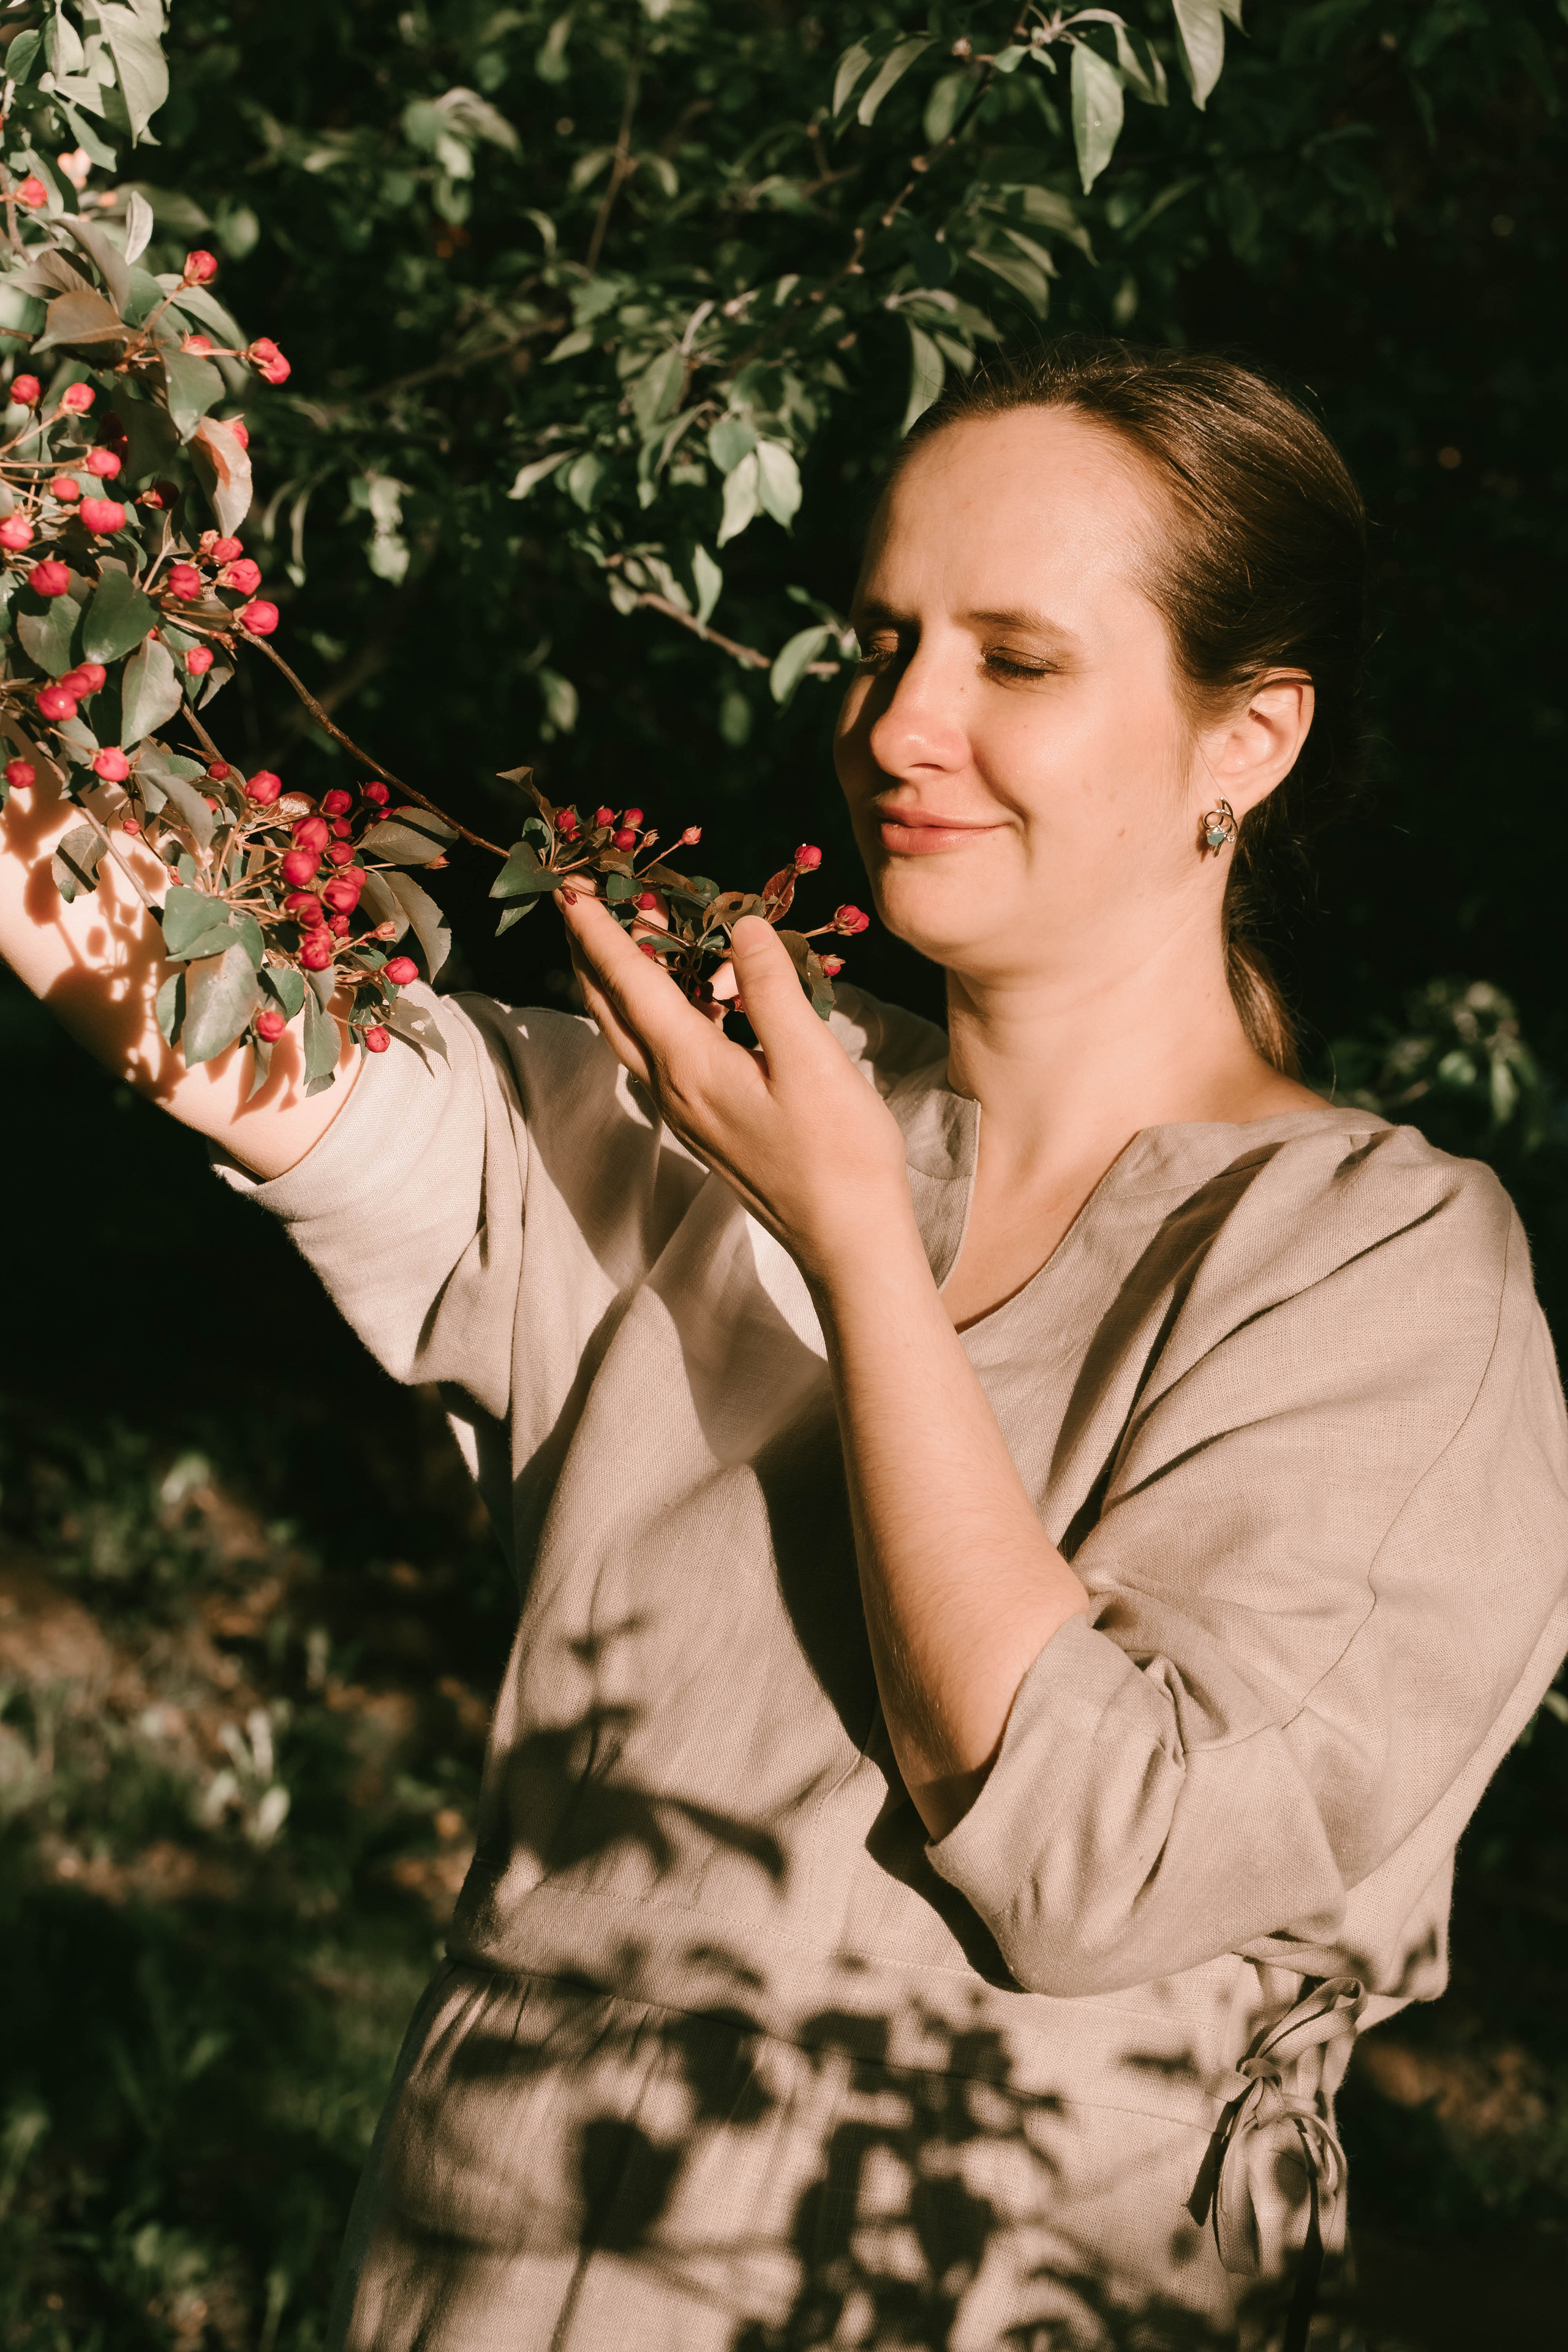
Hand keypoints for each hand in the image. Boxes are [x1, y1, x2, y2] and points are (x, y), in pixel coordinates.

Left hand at [561, 893, 913, 1281]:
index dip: (598, 931)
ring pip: (631, 1034)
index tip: (570, 888)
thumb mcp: (812, 1059)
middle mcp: (672, 1089)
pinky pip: (660, 1054)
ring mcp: (686, 1111)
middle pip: (610, 1009)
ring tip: (625, 936)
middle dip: (589, 952)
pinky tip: (684, 999)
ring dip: (618, 982)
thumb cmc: (839, 1154)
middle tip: (582, 903)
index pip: (629, 982)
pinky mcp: (707, 1124)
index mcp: (690, 1066)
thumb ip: (770, 988)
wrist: (847, 1239)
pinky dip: (654, 1013)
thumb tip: (740, 927)